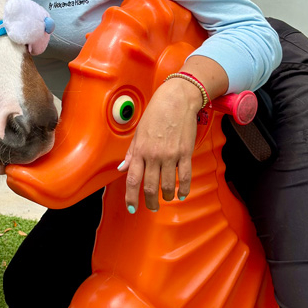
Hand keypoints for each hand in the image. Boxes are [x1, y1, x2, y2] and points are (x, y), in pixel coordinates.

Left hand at [119, 78, 199, 212]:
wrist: (177, 99)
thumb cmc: (156, 113)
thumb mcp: (138, 132)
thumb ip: (131, 153)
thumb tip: (122, 169)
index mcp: (140, 150)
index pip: (132, 180)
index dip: (131, 197)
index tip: (132, 207)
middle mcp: (154, 155)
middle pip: (150, 187)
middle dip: (150, 202)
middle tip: (152, 207)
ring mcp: (170, 155)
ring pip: (168, 185)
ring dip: (167, 196)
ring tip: (166, 198)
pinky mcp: (185, 153)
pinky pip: (185, 176)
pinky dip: (184, 189)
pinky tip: (182, 194)